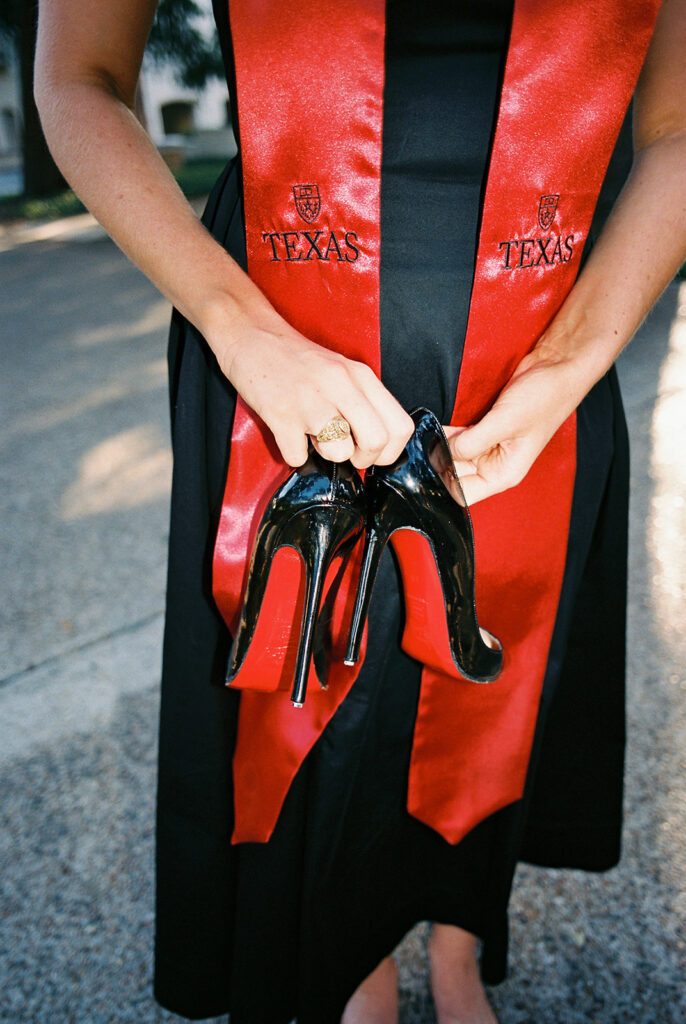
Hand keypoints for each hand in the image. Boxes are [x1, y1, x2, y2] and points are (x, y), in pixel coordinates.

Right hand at [213, 312, 413, 468]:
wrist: (251, 335)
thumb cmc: (295, 358)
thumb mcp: (341, 370)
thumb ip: (362, 401)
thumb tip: (375, 444)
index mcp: (360, 376)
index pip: (400, 426)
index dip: (389, 451)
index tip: (371, 451)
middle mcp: (340, 386)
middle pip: (377, 442)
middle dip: (363, 459)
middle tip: (346, 452)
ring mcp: (310, 400)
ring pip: (339, 452)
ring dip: (326, 455)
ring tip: (312, 436)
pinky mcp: (281, 414)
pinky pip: (298, 457)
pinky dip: (294, 455)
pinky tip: (290, 435)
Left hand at [441, 348, 587, 504]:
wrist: (556, 367)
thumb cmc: (544, 399)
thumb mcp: (504, 423)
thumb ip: (471, 443)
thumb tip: (440, 452)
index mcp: (503, 474)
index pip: (463, 493)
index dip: (443, 481)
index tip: (428, 461)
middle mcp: (494, 464)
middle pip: (453, 473)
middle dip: (438, 458)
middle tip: (425, 441)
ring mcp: (488, 445)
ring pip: (453, 453)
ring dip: (441, 443)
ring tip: (429, 430)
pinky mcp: (484, 426)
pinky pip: (458, 435)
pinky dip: (446, 430)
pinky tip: (438, 421)